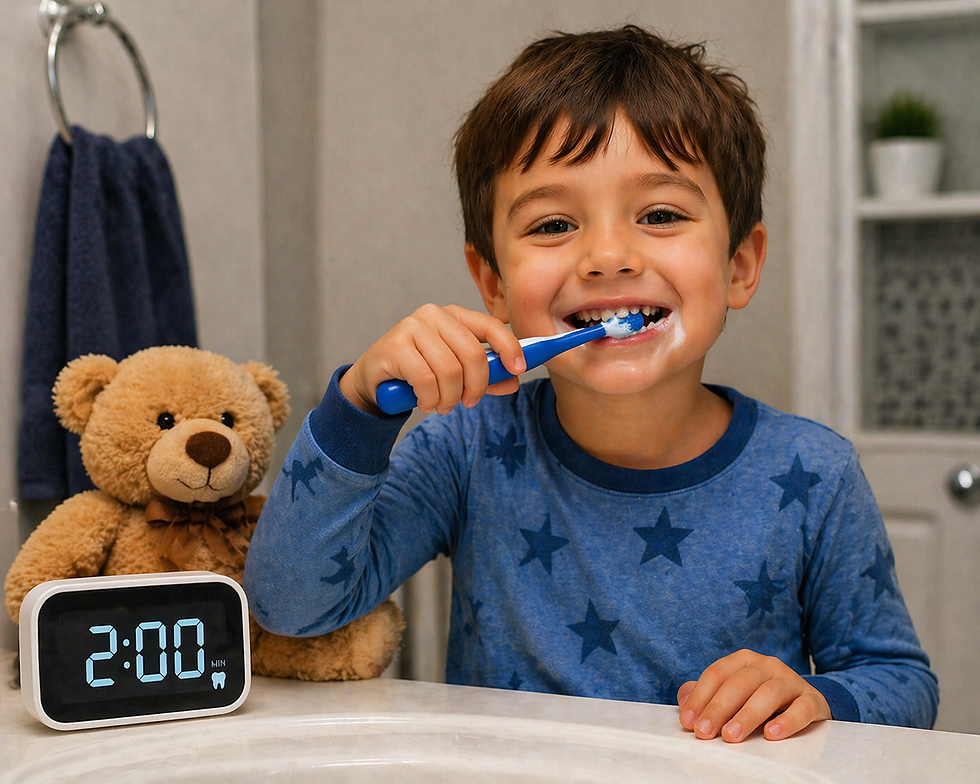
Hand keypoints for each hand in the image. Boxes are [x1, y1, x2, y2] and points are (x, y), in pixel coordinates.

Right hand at [340, 303, 524, 414]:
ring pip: (450, 371)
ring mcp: (412, 327)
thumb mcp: (457, 375)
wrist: (375, 381)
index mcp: (453, 316)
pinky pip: (426, 380)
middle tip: (468, 403)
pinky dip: (430, 398)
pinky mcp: (395, 345)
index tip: (519, 369)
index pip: (490, 325)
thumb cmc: (419, 374)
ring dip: (449, 398)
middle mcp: (433, 315)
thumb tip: (513, 382)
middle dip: (476, 386)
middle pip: (472, 354)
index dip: (509, 347)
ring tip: (441, 405)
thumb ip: (486, 377)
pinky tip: (424, 402)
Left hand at [677, 649, 830, 741]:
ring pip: (768, 693)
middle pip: (738, 683)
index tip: (688, 721)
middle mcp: (767, 665)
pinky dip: (787, 721)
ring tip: (731, 735)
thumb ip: (707, 695)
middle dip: (718, 709)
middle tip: (704, 732)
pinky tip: (771, 734)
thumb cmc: (761, 699)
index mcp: (743, 660)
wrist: (806, 702)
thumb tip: (683, 699)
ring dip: (747, 715)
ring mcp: (791, 680)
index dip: (700, 697)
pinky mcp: (813, 700)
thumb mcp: (733, 694)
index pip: (716, 674)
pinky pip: (802, 708)